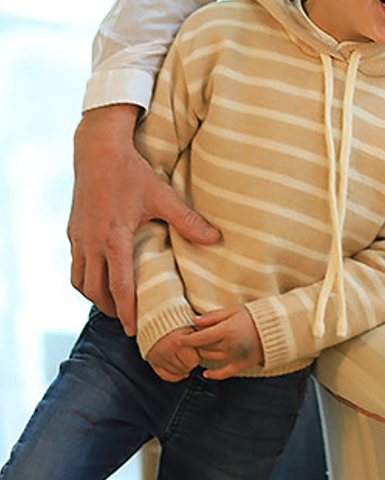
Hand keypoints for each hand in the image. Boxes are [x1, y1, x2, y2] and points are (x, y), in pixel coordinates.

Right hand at [69, 106, 219, 335]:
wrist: (97, 149)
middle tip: (127, 320)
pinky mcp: (72, 231)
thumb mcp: (162, 195)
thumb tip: (216, 238)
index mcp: (114, 237)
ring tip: (113, 303)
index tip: (134, 330)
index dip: (126, 311)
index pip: (118, 286)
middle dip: (110, 308)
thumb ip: (187, 220)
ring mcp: (78, 237)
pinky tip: (99, 276)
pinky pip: (75, 265)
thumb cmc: (132, 171)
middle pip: (95, 290)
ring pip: (80, 281)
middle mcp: (92, 242)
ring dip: (95, 296)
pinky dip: (85, 278)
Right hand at [147, 327, 199, 381]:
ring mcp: (159, 358)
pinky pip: (166, 376)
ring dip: (183, 368)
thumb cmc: (177, 324)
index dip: (197, 357)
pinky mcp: (153, 363)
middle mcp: (166, 351)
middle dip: (190, 363)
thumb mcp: (190, 327)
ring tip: (183, 358)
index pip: (193, 361)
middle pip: (186, 368)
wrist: (156, 322)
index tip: (196, 351)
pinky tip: (179, 369)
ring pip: (177, 374)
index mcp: (177, 342)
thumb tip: (209, 349)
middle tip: (189, 355)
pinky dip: (174, 375)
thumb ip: (199, 337)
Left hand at [179, 307, 263, 379]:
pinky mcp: (241, 365)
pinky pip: (223, 373)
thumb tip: (195, 320)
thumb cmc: (254, 317)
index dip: (187, 339)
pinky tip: (205, 373)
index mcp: (226, 331)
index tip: (176, 339)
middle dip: (194, 345)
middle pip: (203, 348)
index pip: (200, 338)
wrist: (276, 329)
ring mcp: (234, 357)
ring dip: (202, 355)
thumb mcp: (234, 311)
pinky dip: (213, 375)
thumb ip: (214, 316)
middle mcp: (229, 346)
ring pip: (210, 359)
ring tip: (199, 349)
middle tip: (190, 341)